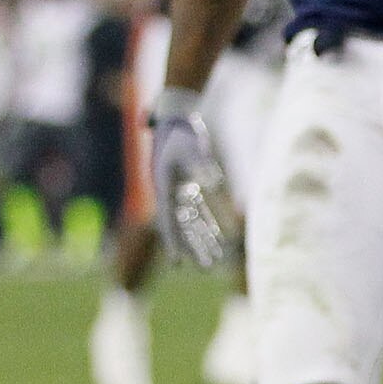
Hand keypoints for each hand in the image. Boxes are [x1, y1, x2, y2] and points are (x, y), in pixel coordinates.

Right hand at [148, 89, 237, 266]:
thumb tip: (216, 184)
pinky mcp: (188, 183)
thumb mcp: (193, 147)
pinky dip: (208, 222)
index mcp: (164, 187)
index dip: (174, 243)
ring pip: (191, 220)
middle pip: (182, 226)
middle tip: (206, 268)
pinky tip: (218, 236)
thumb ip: (203, 166)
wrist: (176, 115)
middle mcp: (168, 192)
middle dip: (194, 247)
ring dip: (202, 238)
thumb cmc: (183, 131)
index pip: (169, 222)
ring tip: (215, 259)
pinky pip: (198, 208)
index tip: (179, 264)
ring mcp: (178, 188)